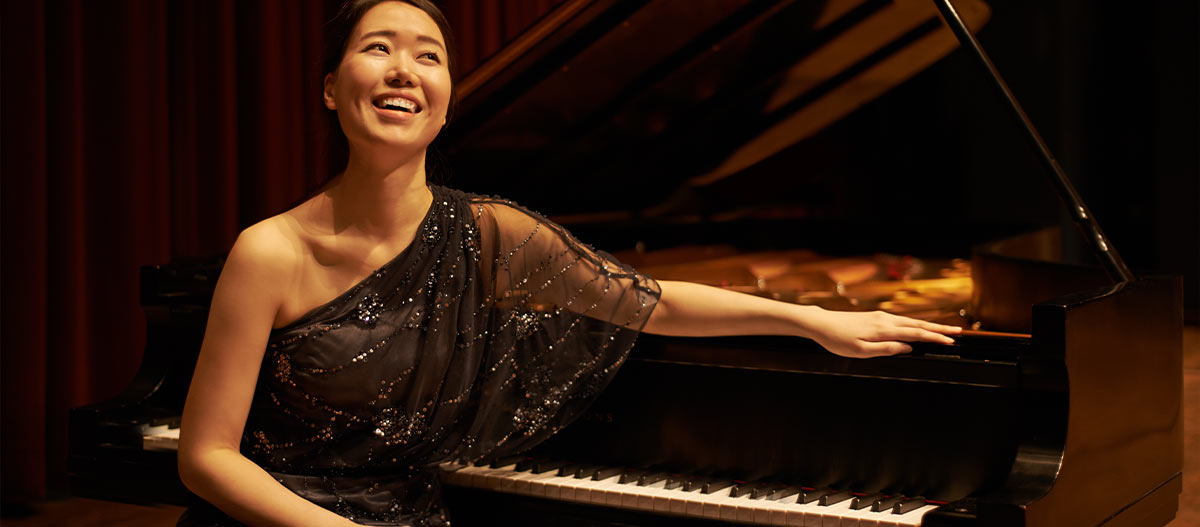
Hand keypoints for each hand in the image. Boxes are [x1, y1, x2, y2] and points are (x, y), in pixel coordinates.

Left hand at [806, 309, 960, 357]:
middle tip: (958, 333)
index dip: (934, 338)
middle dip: (939, 329)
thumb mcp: (860, 351)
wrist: (821, 323)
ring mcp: (881, 317)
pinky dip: (916, 324)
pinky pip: (901, 320)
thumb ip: (885, 350)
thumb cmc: (838, 340)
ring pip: (911, 321)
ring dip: (930, 326)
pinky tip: (920, 327)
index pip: (915, 334)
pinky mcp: (876, 316)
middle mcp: (885, 320)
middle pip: (918, 325)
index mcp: (884, 330)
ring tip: (945, 330)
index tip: (951, 342)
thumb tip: (908, 348)